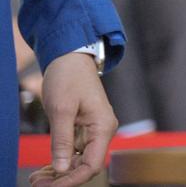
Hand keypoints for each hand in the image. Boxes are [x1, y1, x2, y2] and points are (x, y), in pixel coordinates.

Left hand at [28, 51, 116, 186]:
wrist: (71, 59)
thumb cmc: (68, 79)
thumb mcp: (61, 109)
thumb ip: (62, 141)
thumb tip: (62, 169)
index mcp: (103, 127)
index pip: (92, 165)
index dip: (72, 180)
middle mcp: (102, 132)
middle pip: (85, 167)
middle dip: (62, 179)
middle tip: (35, 182)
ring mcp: (93, 132)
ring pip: (78, 162)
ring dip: (58, 173)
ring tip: (35, 178)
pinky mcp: (83, 130)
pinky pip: (74, 153)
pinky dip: (59, 163)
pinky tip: (44, 169)